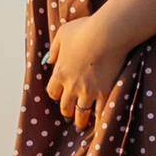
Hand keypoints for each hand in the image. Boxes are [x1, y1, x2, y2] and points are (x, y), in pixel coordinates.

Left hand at [44, 11, 130, 130]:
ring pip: (81, 114)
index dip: (56, 95)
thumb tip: (48, 59)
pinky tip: (100, 124)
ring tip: (82, 125)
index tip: (59, 96)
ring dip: (80, 121)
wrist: (107, 34)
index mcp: (59, 72)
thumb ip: (54, 49)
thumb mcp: (62, 34)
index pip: (52, 91)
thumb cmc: (84, 30)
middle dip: (67, 111)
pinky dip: (99, 119)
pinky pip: (101, 112)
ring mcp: (88, 91)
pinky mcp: (105, 93)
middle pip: (65, 106)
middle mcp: (71, 86)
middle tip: (69, 116)